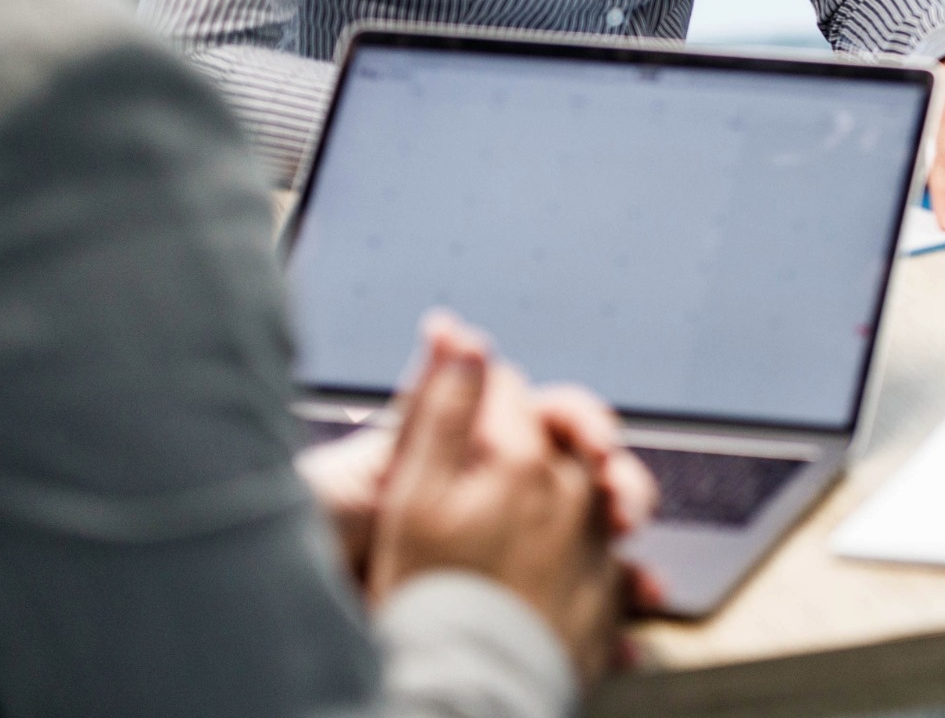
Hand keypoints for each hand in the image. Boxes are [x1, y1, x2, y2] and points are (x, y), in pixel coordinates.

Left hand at [304, 368, 660, 596]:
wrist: (308, 604)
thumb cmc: (333, 525)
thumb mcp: (389, 461)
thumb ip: (429, 403)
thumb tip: (448, 326)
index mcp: (479, 450)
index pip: (552, 421)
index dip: (582, 426)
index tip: (598, 443)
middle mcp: (503, 494)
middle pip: (586, 477)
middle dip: (620, 485)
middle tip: (625, 507)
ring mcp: (515, 548)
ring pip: (592, 540)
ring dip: (624, 550)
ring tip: (635, 568)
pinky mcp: (518, 603)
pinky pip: (578, 604)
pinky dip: (609, 610)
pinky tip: (627, 618)